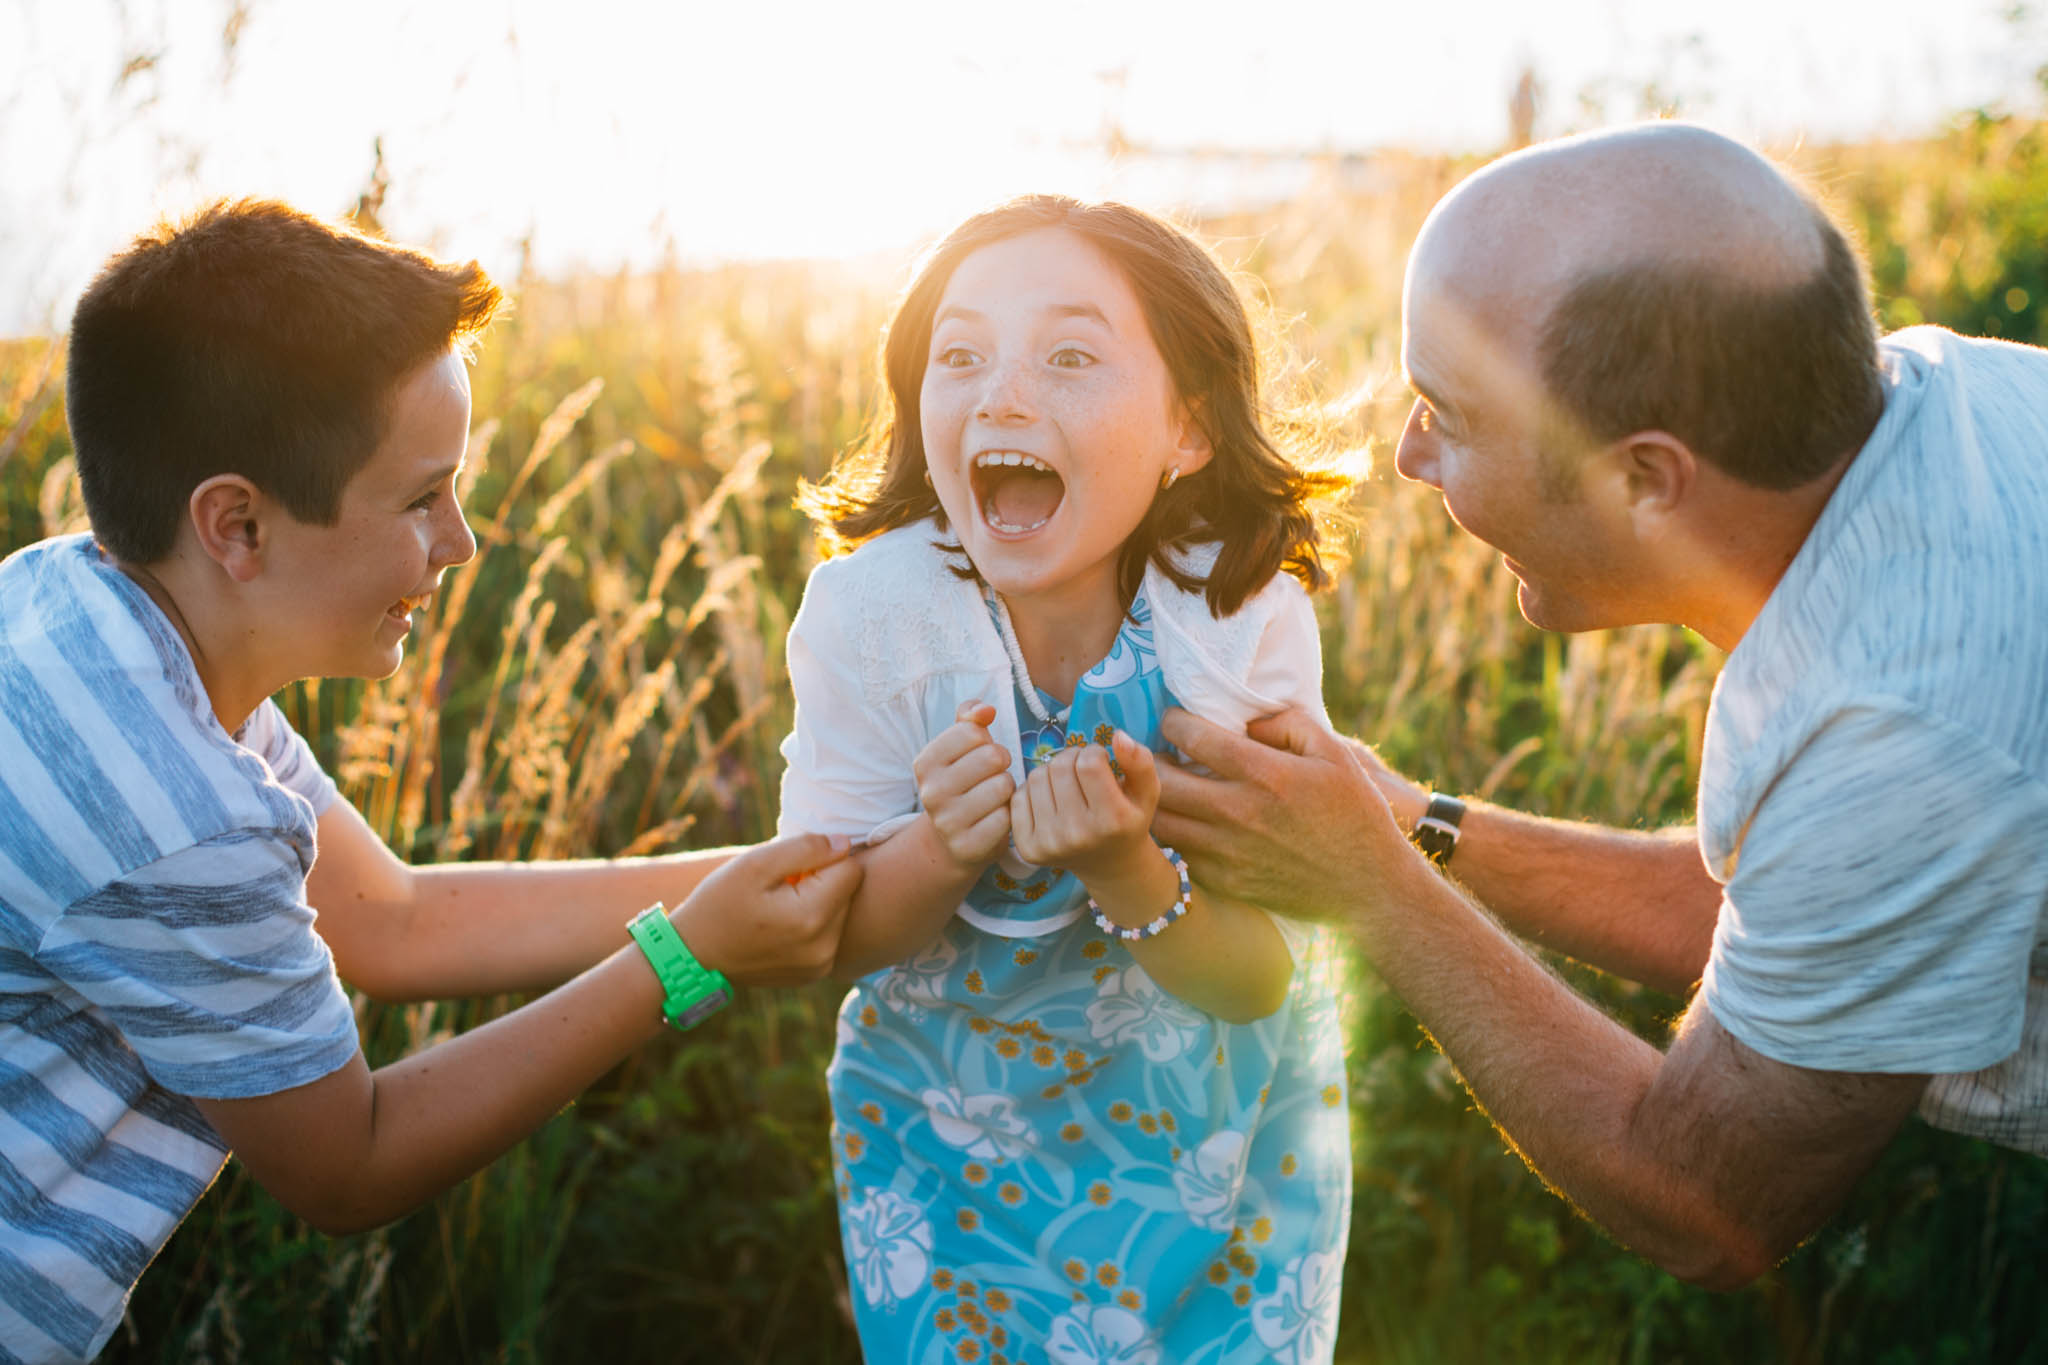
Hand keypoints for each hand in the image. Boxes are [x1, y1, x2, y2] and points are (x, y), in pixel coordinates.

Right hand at [668, 832, 861, 985]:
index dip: (825, 857)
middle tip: (782, 885)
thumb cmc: (719, 903)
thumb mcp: (755, 863)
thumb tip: (844, 843)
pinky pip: (829, 936)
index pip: (851, 869)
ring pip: (841, 914)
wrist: (693, 956)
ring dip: (819, 902)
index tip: (793, 865)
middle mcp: (824, 948)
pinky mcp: (814, 974)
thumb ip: (806, 848)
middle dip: (823, 880)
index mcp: (811, 917)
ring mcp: (820, 966)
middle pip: (848, 893)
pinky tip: (781, 926)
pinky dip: (813, 925)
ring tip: (779, 905)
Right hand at [913, 701, 1014, 871]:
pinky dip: (1010, 815)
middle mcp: (930, 793)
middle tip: (993, 776)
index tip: (980, 755)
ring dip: (1008, 789)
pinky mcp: (969, 846)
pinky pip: (1008, 817)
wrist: (955, 839)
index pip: (972, 731)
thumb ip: (970, 718)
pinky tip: (996, 818)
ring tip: (995, 797)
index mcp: (925, 763)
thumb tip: (986, 709)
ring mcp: (948, 822)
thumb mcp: (961, 747)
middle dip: (1001, 764)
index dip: (986, 740)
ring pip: (1003, 785)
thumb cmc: (964, 782)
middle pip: (992, 756)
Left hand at [1010, 730, 1157, 882]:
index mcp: (1112, 821)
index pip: (1089, 763)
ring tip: (1069, 783)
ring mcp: (1050, 844)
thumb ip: (1140, 761)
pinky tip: (1052, 800)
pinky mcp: (1027, 847)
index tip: (1101, 760)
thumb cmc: (1128, 820)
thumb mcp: (1146, 792)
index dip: (1095, 752)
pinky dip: (1034, 790)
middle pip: (1060, 767)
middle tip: (1083, 769)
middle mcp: (1079, 835)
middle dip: (1072, 758)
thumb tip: (1118, 736)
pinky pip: (1018, 796)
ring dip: (1052, 771)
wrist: (1110, 864)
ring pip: (1037, 776)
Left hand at [1151, 706, 1408, 922]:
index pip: (1194, 737)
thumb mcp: (1335, 754)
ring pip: (1161, 821)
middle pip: (1163, 780)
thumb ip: (1289, 723)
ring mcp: (1228, 851)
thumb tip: (1245, 720)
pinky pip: (1178, 854)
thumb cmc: (1356, 814)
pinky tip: (1181, 822)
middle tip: (1154, 752)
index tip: (1173, 720)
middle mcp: (1239, 812)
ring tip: (1159, 787)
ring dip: (1151, 799)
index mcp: (1266, 774)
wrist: (1369, 888)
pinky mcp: (1226, 881)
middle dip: (1148, 760)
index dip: (1174, 721)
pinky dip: (1172, 835)